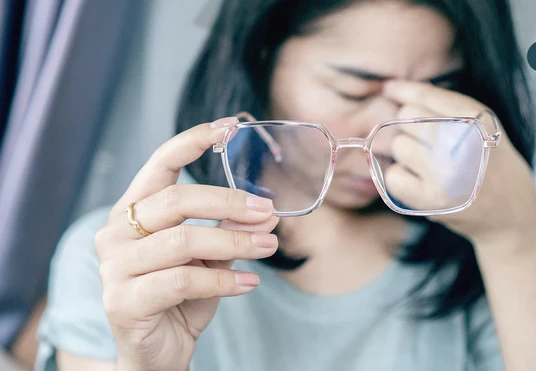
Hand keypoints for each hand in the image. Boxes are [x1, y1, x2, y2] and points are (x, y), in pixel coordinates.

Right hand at [95, 117, 278, 370]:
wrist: (159, 351)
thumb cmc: (182, 296)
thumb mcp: (209, 257)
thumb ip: (228, 230)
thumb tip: (266, 211)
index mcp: (133, 210)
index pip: (159, 163)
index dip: (193, 141)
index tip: (229, 127)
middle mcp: (116, 232)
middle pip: (176, 201)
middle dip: (229, 202)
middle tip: (267, 210)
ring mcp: (114, 267)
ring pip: (184, 241)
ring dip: (235, 242)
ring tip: (268, 246)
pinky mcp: (123, 301)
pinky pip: (184, 280)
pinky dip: (224, 280)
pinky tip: (249, 284)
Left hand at [381, 80, 535, 242]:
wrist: (509, 213)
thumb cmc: (488, 163)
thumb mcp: (482, 125)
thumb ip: (444, 106)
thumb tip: (391, 89)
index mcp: (479, 119)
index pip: (426, 96)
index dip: (403, 90)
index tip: (388, 88)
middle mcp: (463, 143)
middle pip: (407, 117)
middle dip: (412, 128)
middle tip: (430, 146)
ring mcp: (445, 173)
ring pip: (398, 145)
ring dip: (406, 154)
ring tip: (429, 166)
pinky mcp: (431, 199)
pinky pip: (393, 176)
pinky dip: (401, 179)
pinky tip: (421, 183)